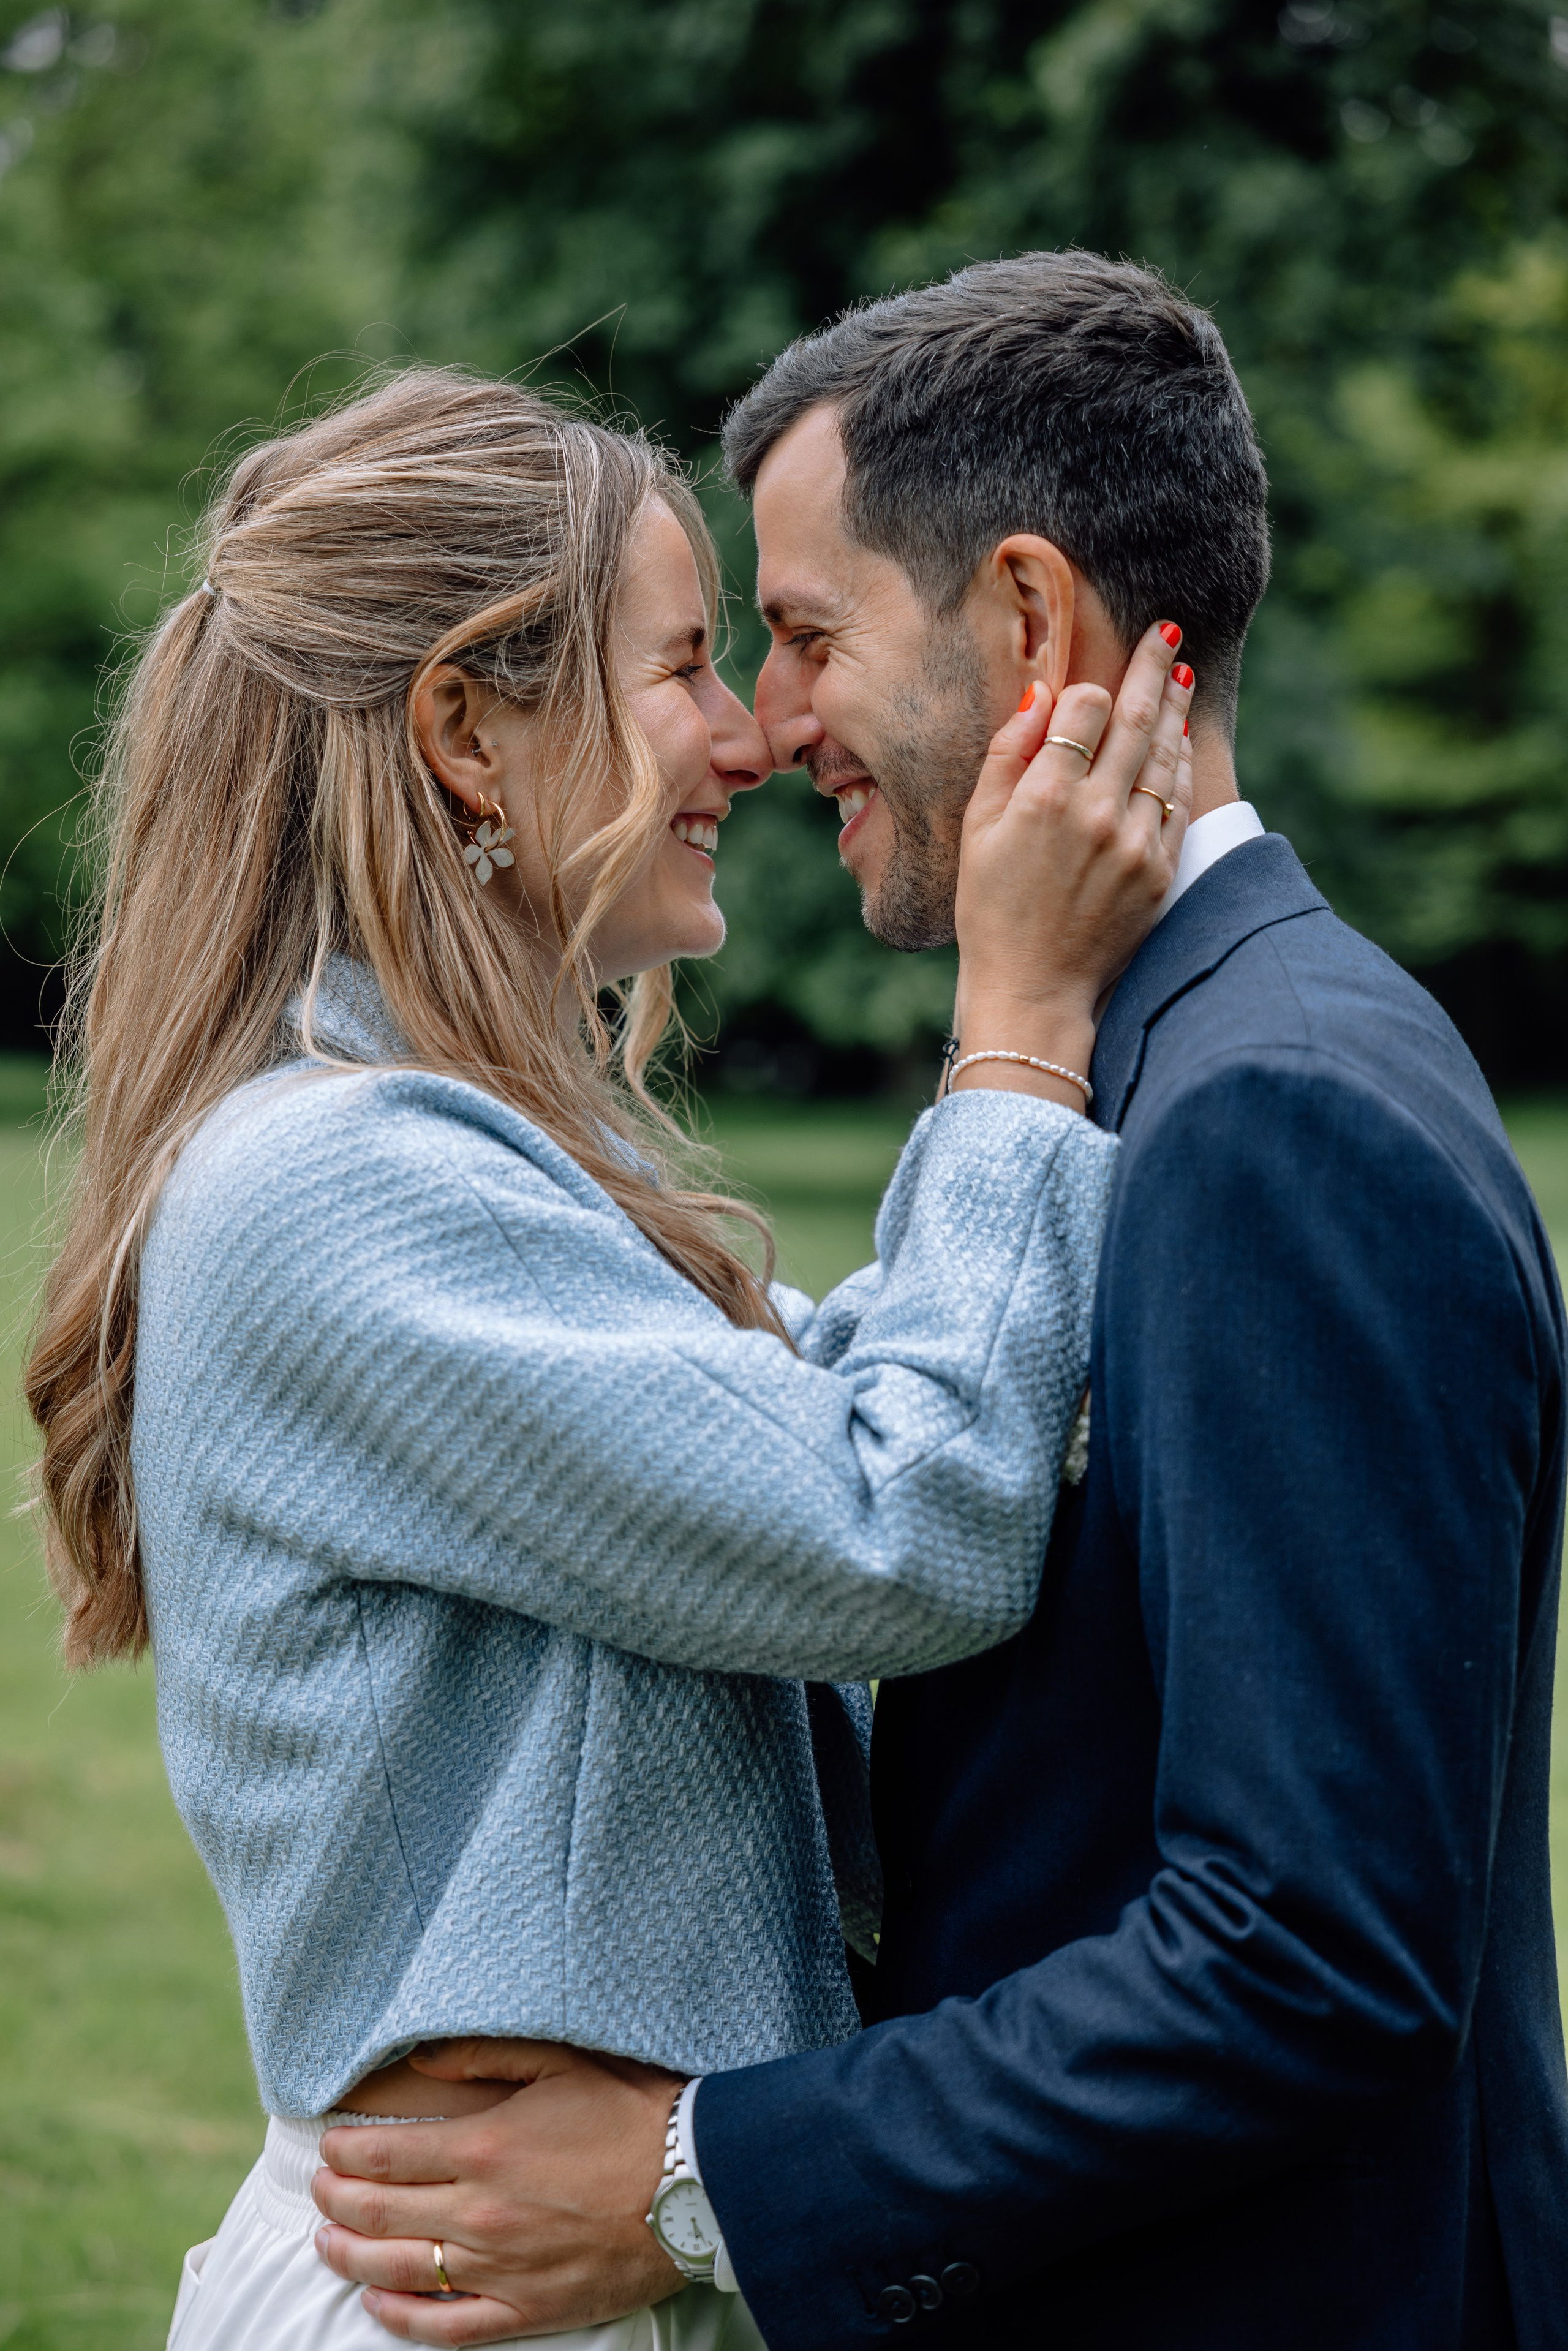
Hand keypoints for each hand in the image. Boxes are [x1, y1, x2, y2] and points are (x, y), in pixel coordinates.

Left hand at [311, 2039, 682, 2344]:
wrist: (697, 2183)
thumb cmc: (633, 2111)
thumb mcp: (560, 2060)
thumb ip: (483, 2056)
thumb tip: (420, 2060)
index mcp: (484, 2145)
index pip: (383, 2156)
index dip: (343, 2152)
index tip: (327, 2145)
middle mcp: (480, 2212)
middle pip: (378, 2213)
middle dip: (334, 2200)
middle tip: (318, 2187)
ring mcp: (500, 2268)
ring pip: (397, 2271)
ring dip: (349, 2255)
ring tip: (326, 2241)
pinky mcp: (525, 2310)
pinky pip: (445, 2326)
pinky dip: (400, 2317)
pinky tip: (376, 2301)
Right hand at [951, 622, 1194, 1104]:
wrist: (1033, 988)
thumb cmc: (990, 907)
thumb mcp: (977, 827)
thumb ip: (1008, 754)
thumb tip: (1044, 694)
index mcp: (1044, 797)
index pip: (1086, 708)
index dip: (1092, 687)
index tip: (1095, 680)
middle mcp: (1095, 813)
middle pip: (1137, 718)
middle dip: (1154, 668)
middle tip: (1169, 633)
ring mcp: (1134, 842)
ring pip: (1165, 755)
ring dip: (1176, 710)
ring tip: (1182, 675)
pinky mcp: (1159, 871)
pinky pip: (1177, 801)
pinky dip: (1180, 764)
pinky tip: (1180, 739)